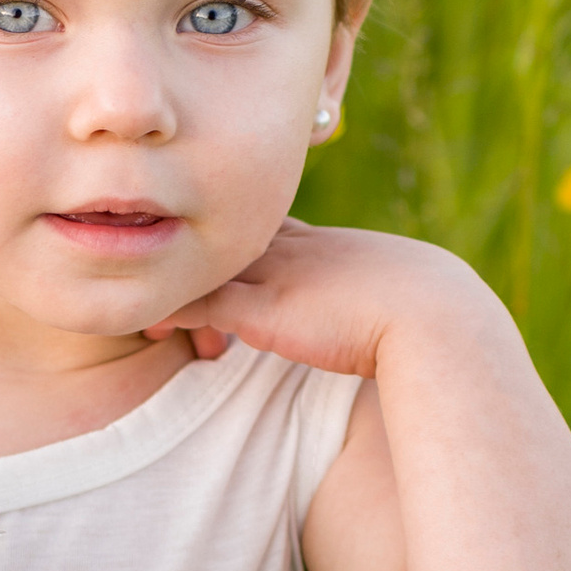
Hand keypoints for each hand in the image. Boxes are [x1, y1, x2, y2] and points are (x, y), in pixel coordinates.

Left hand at [155, 220, 499, 382]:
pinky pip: (201, 303)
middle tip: (145, 253)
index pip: (268, 231)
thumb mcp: (400, 307)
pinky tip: (145, 322)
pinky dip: (171, 308)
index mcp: (326, 247)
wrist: (436, 319)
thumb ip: (378, 315)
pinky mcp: (263, 309)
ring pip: (203, 267)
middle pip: (224, 239)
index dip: (236, 241)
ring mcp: (275, 275)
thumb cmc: (432, 322)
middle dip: (186, 246)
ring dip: (167, 277)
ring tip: (133, 294)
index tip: (208, 248)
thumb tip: (387, 338)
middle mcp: (295, 250)